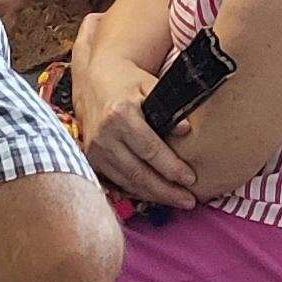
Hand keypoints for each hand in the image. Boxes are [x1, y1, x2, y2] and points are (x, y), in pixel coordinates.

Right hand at [80, 75, 209, 210]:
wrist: (93, 80)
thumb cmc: (127, 82)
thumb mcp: (150, 85)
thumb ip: (169, 107)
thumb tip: (187, 131)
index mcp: (121, 115)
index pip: (150, 150)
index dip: (171, 168)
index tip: (191, 179)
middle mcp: (105, 136)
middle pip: (138, 172)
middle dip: (165, 191)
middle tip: (188, 201)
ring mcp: (95, 150)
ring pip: (127, 182)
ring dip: (153, 195)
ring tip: (177, 201)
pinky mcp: (90, 159)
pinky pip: (115, 182)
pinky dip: (136, 192)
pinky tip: (154, 196)